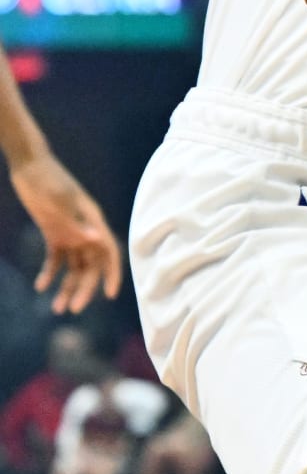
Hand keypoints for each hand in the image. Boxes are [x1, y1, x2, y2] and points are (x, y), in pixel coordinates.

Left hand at [10, 151, 122, 313]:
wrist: (28, 164)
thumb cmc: (46, 179)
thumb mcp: (58, 201)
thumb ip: (76, 223)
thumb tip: (98, 240)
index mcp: (92, 220)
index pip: (109, 252)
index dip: (112, 274)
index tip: (109, 295)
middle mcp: (85, 229)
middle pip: (91, 266)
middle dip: (84, 289)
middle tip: (72, 309)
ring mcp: (70, 232)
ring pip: (74, 267)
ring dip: (67, 287)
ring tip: (56, 308)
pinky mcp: (54, 232)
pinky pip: (56, 259)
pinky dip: (50, 273)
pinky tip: (40, 286)